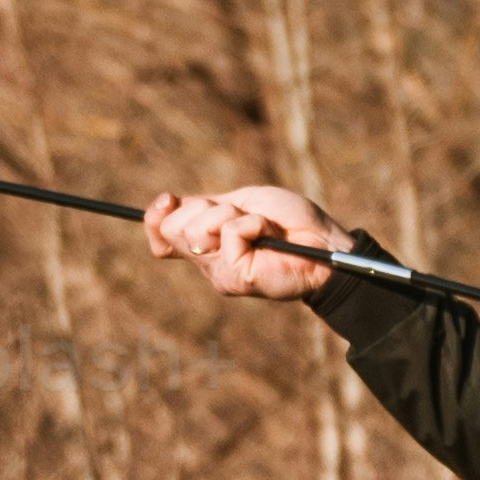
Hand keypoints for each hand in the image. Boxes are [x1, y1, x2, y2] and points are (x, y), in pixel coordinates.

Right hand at [150, 180, 364, 301]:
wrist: (324, 241)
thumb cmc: (289, 221)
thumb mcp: (240, 203)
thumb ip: (206, 207)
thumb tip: (170, 204)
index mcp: (206, 243)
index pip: (160, 237)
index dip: (155, 218)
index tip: (168, 200)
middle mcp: (209, 262)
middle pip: (174, 228)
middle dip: (205, 207)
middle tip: (240, 215)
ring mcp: (220, 274)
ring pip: (197, 230)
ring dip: (232, 215)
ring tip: (259, 226)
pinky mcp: (237, 279)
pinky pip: (229, 234)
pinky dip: (253, 223)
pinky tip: (269, 235)